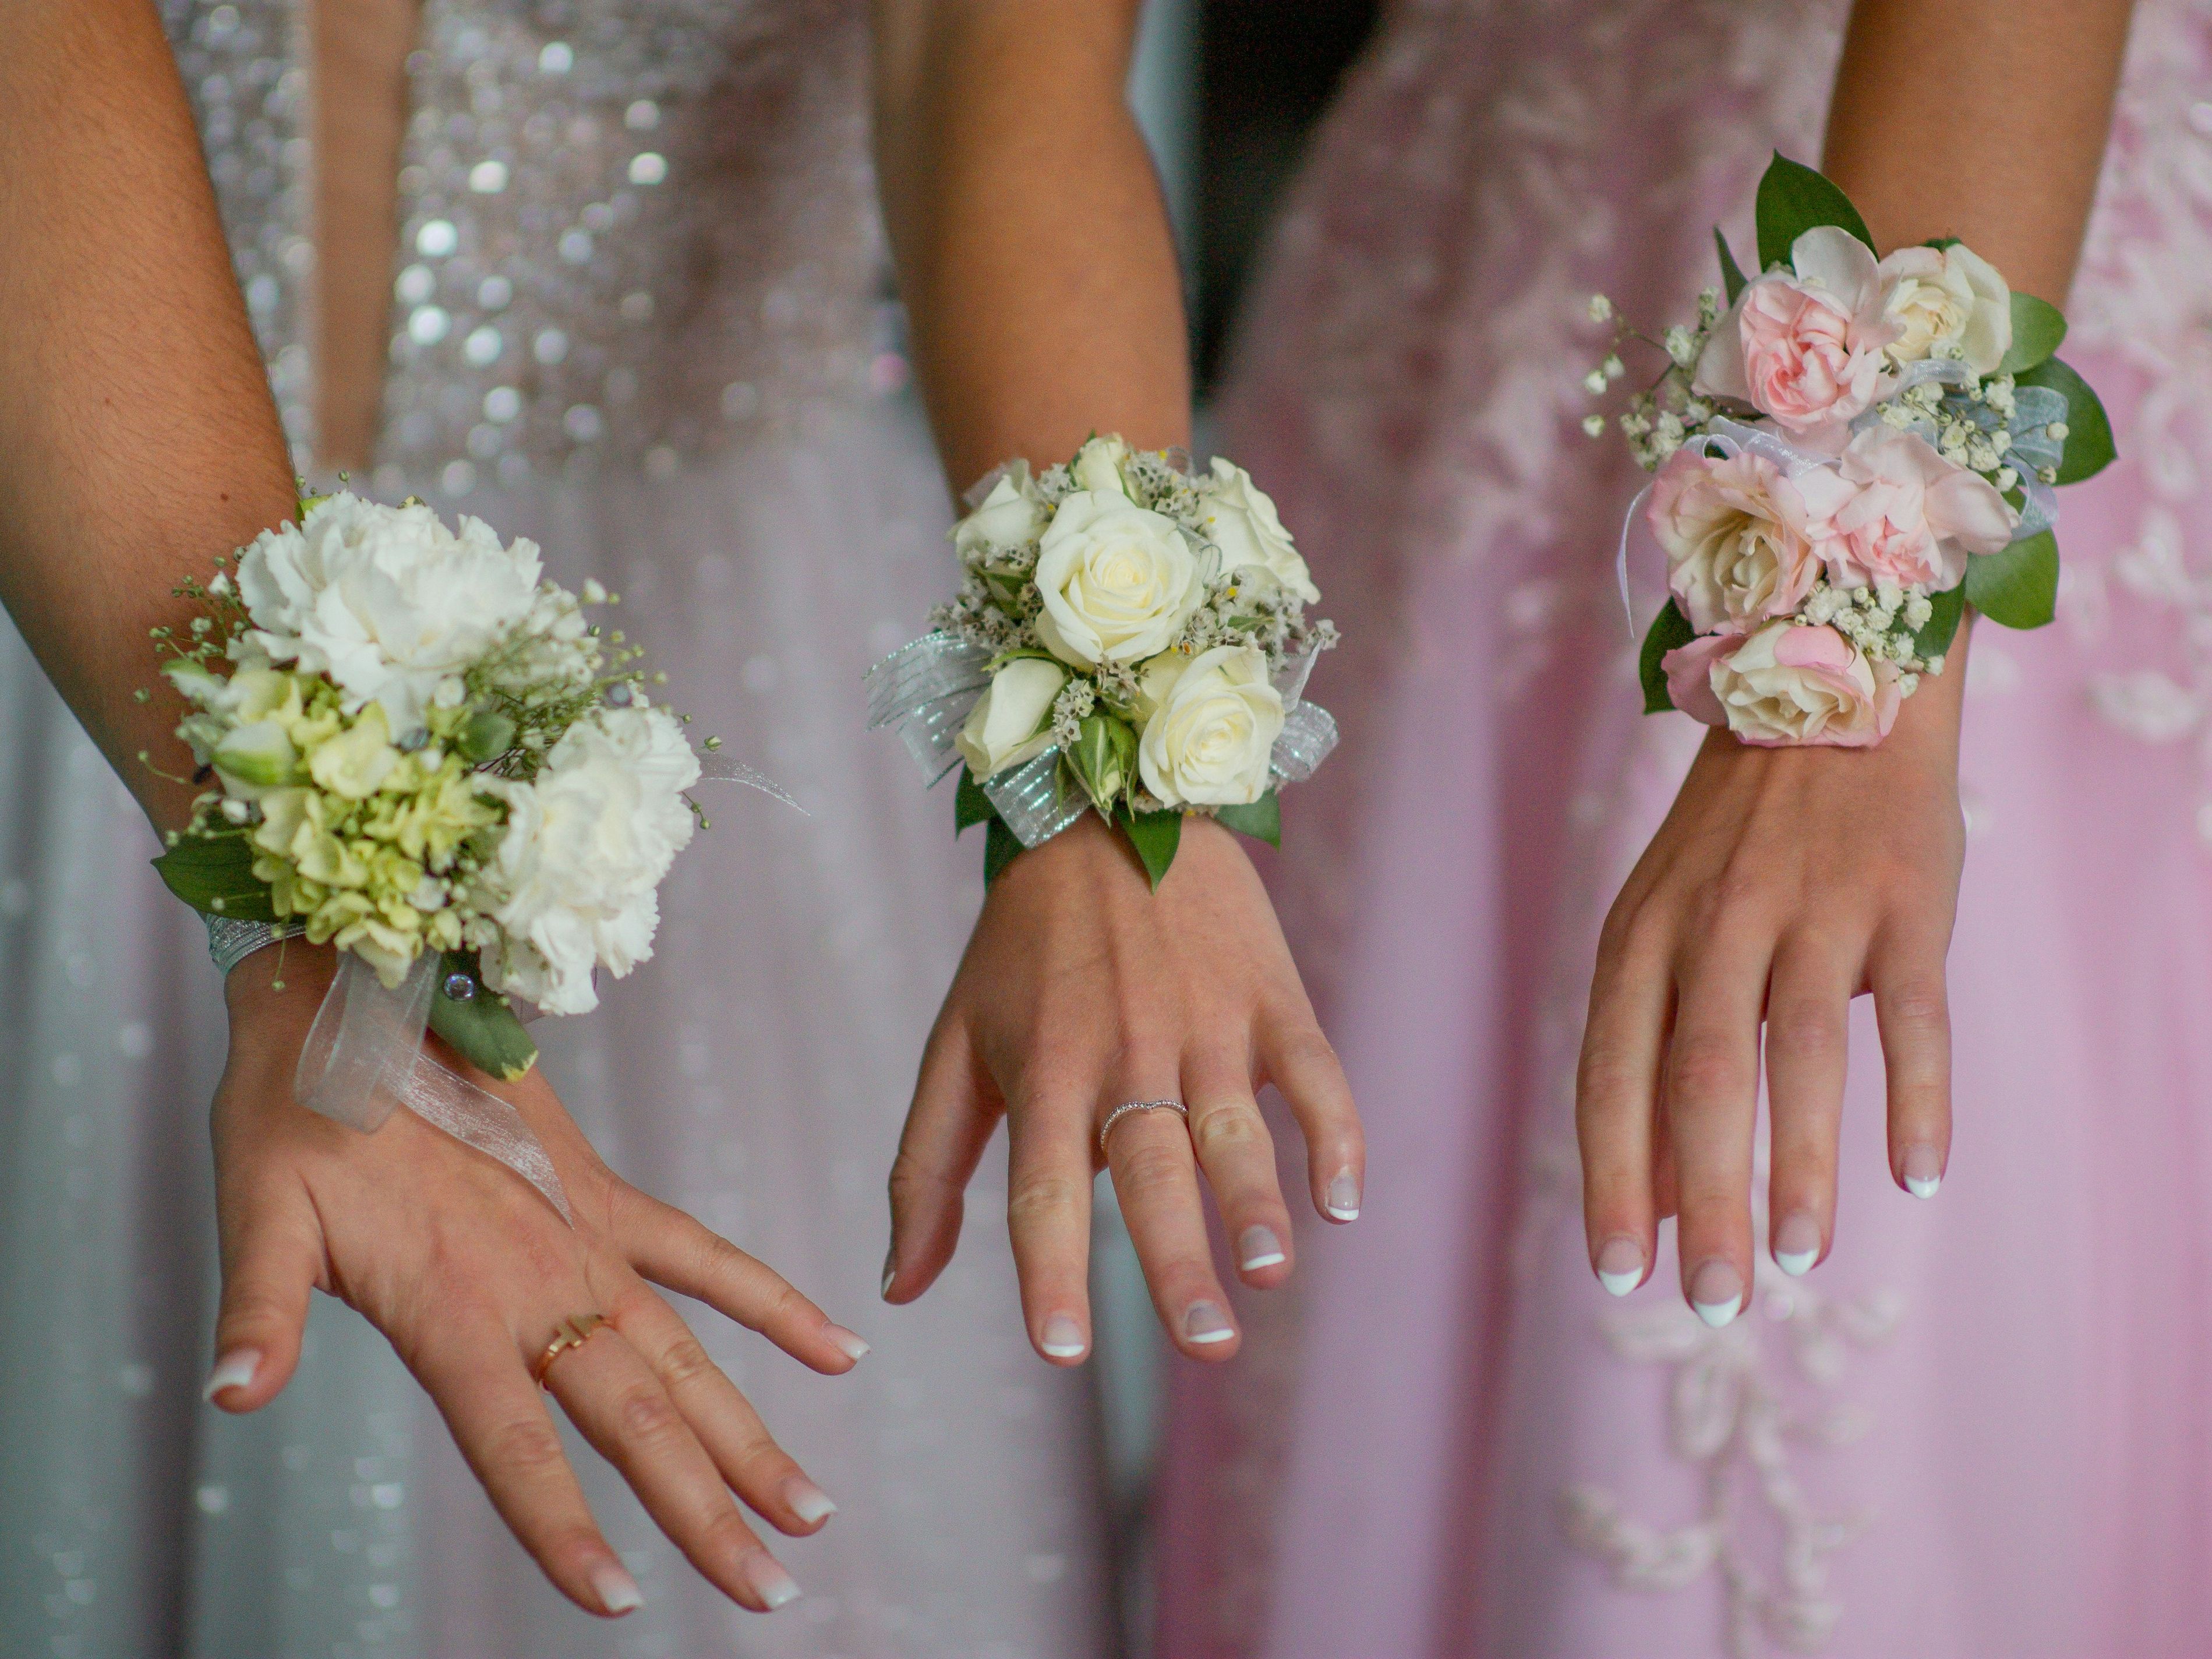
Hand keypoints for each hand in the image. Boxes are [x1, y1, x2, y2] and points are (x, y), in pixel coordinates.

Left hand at [204, 946, 866, 1615]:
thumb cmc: (296, 1106)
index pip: (519, 1445)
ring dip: (750, 1437)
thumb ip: (259, 1308)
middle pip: (635, 1419)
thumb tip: (230, 1399)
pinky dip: (772, 1304)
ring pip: (686, 1357)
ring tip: (810, 1510)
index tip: (623, 1603)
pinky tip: (838, 1348)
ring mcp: (586, 1236)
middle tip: (771, 1591)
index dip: (569, 1529)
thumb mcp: (257, 1207)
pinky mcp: (604, 1195)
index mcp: (453, 1304)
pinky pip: (705, 1257)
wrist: (359, 990)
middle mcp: (538, 1281)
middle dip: (706, 1513)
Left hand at [885, 812, 1361, 1362]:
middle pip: (1151, 1171)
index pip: (1044, 1189)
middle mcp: (1125, 1053)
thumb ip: (926, 1167)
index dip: (1051, 1271)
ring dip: (1255, 1203)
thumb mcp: (955, 1044)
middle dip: (1178, 1262)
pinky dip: (1331, 1132)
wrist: (1105, 808)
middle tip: (1205, 1346)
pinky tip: (1343, 1201)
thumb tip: (899, 1287)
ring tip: (1267, 1275)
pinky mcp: (1268, 994)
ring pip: (1234, 1126)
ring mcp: (1204, 1021)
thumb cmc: (1021, 948)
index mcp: (1045, 1072)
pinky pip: (1310, 1070)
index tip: (1063, 1351)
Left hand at [1576, 646, 1967, 1321]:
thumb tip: (1652, 1203)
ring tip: (1799, 1258)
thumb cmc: (1734, 845)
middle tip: (1712, 1303)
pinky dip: (1915, 1096)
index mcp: (1639, 936)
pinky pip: (1909, 1012)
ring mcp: (1810, 907)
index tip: (1621, 1275)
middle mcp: (1713, 922)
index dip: (1614, 1179)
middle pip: (1696, 1080)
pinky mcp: (1903, 899)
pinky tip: (1917, 1176)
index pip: (1611, 1077)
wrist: (1827, 690)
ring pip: (1797, 1052)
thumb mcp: (1665, 931)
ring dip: (1799, 1164)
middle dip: (1701, 1200)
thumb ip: (1652, 1057)